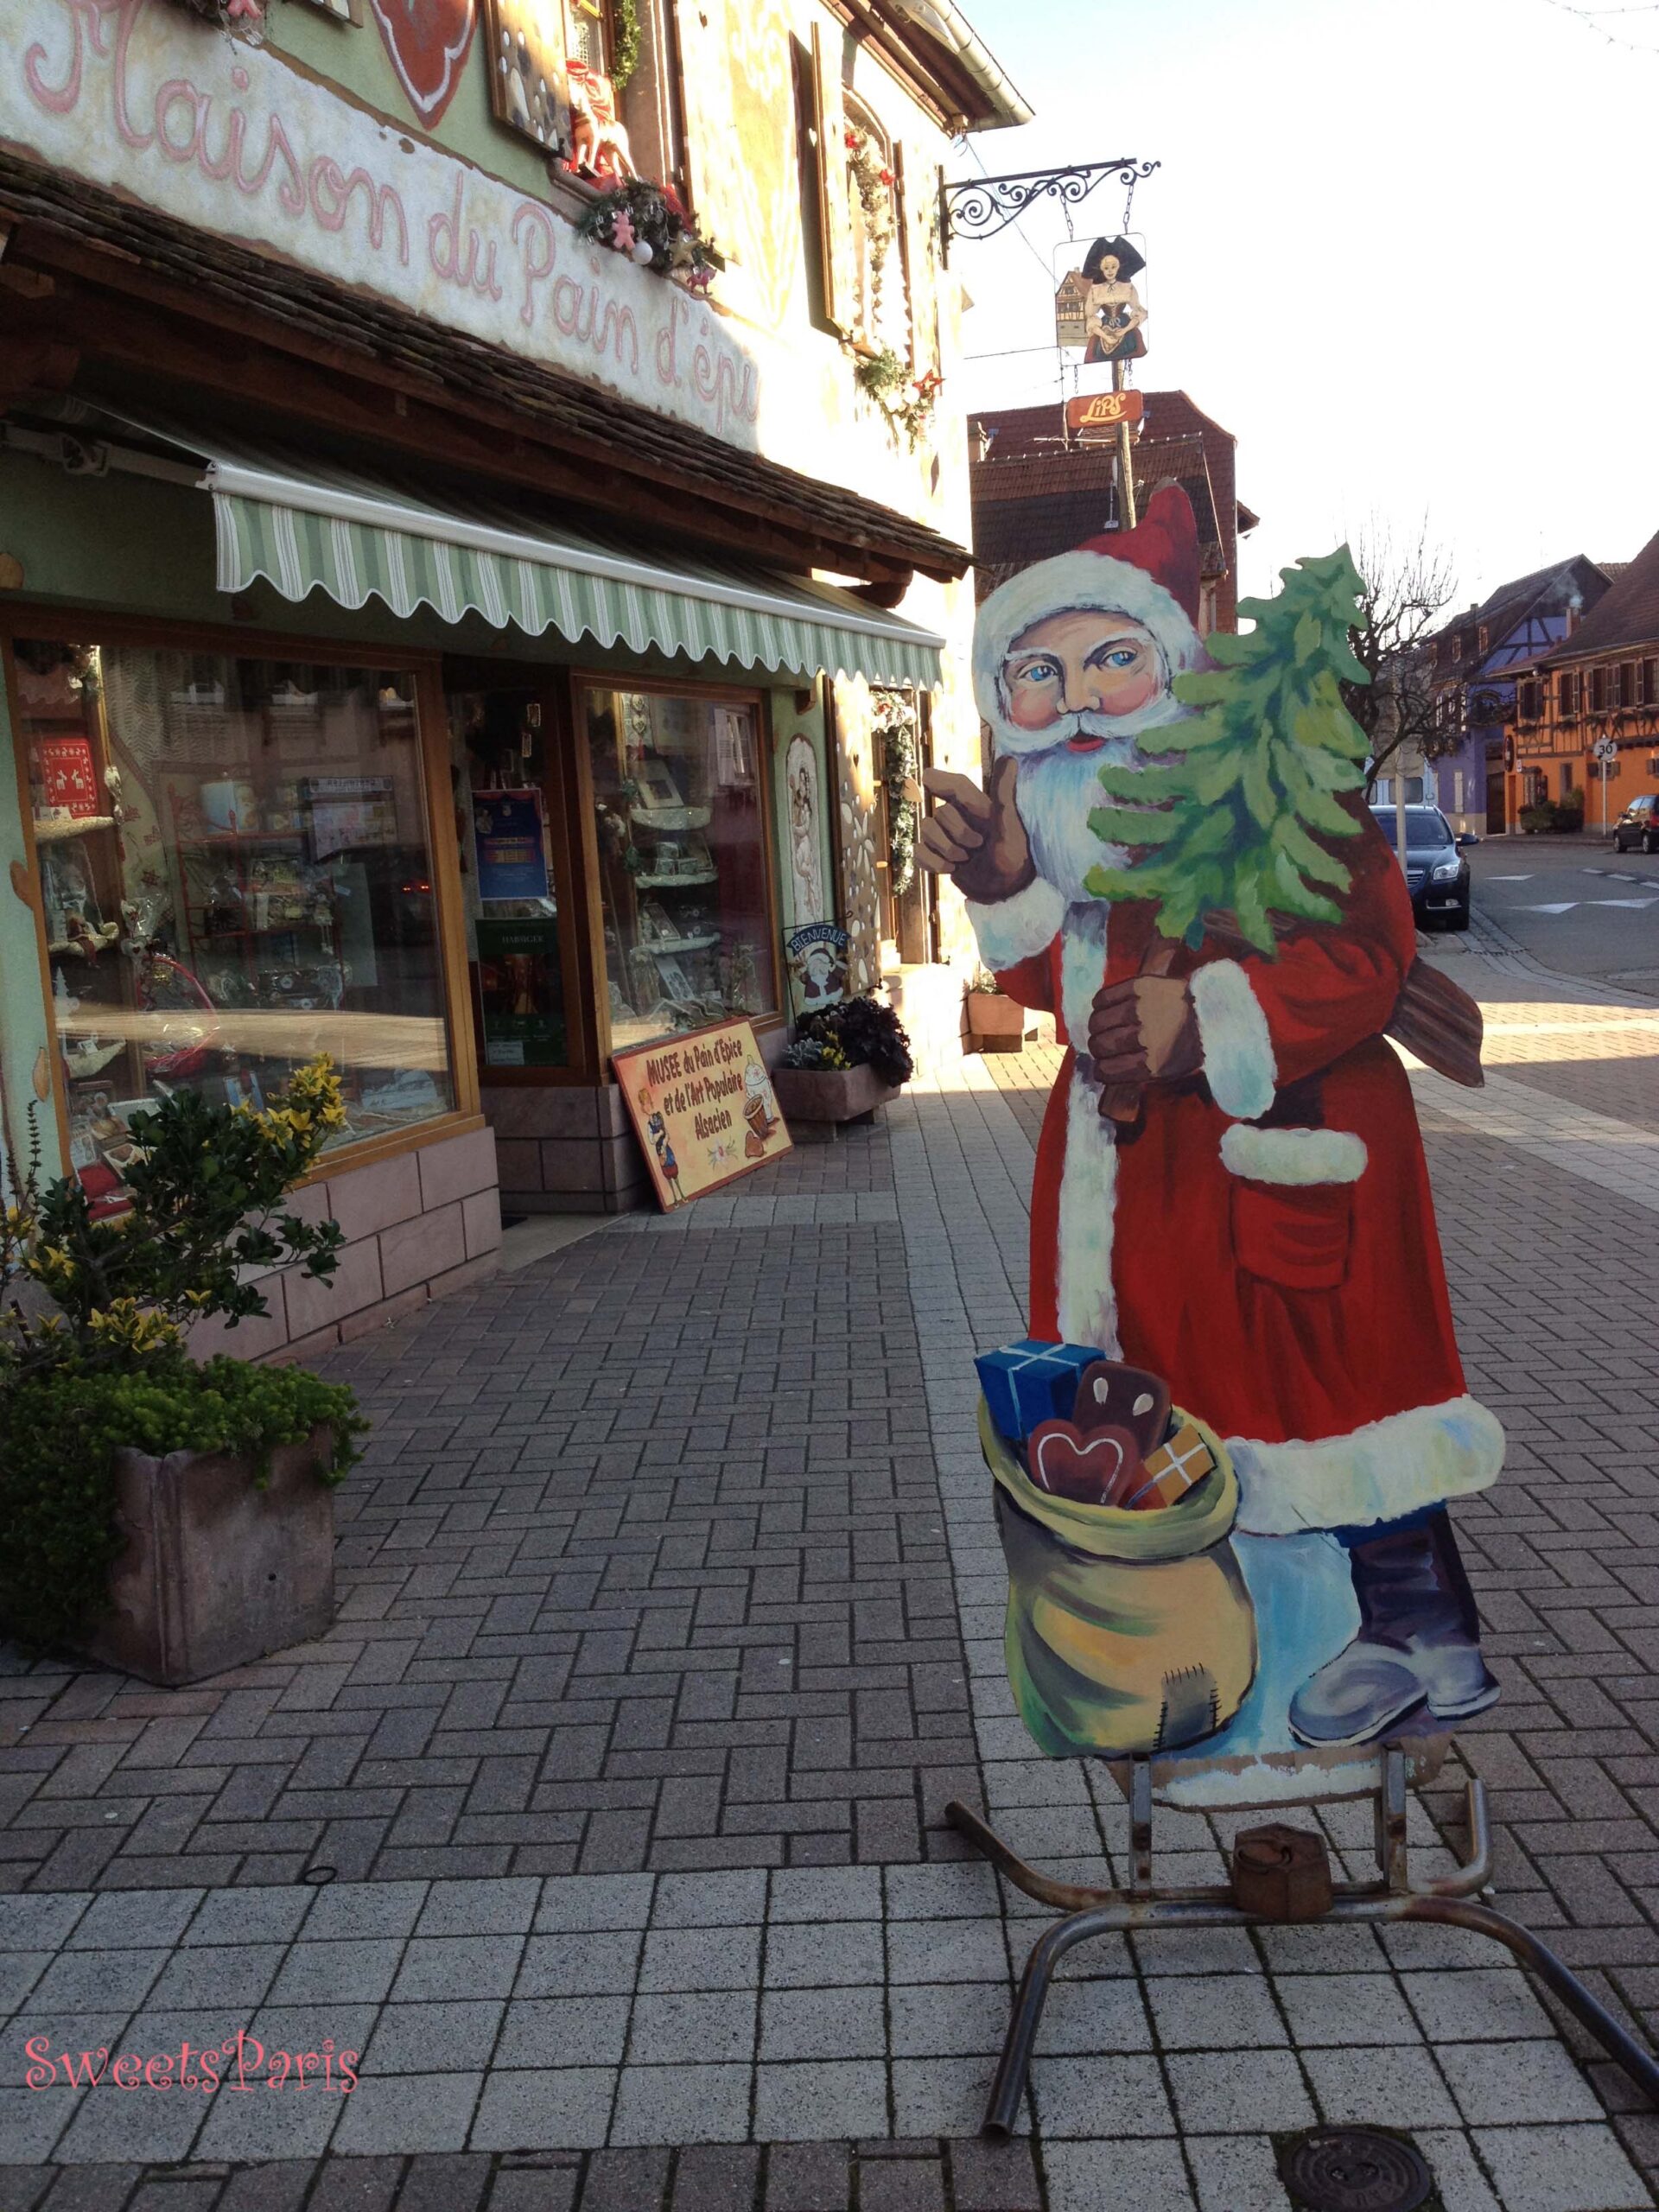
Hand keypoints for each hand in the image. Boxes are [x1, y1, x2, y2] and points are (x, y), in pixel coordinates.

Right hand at [918, 758, 1034, 903]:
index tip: (926, 780)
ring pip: (926, 830)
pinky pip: (918, 851)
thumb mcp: (1008, 825)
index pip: (954, 785)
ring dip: (946, 849)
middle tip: (977, 846)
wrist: (1006, 892)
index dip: (938, 779)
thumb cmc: (1013, 856)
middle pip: (939, 813)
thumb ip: (1003, 794)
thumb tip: (1009, 758)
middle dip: (956, 834)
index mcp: (977, 806)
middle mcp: (960, 818)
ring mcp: (946, 838)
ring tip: (966, 860)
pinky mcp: (937, 856)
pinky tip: (950, 870)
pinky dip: (932, 862)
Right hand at [1088, 975, 1199, 1107]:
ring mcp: (1141, 1010)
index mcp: (1152, 1065)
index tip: (1103, 1064)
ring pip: (1097, 1022)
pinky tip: (1103, 1007)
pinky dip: (1099, 1004)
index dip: (1101, 1069)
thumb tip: (1101, 1067)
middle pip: (1099, 1046)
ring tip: (1102, 1025)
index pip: (1105, 1071)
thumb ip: (1135, 1072)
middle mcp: (1144, 1038)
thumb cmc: (1188, 1044)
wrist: (1213, 1011)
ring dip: (1096, 1026)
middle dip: (1097, 1047)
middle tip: (1102, 1043)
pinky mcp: (1140, 987)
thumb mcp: (1168, 1070)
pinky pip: (1103, 998)